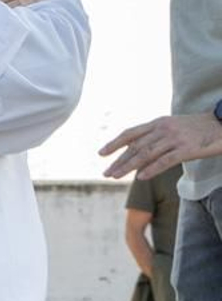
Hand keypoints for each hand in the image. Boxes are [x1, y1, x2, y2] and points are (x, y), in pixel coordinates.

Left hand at [101, 113, 221, 179]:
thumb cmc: (199, 128)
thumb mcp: (174, 127)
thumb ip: (157, 135)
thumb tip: (139, 150)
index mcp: (158, 122)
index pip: (131, 133)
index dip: (115, 143)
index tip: (101, 153)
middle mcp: (163, 129)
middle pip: (135, 146)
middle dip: (118, 160)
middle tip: (106, 173)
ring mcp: (175, 139)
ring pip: (146, 154)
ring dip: (128, 166)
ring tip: (116, 176)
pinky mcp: (187, 149)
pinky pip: (165, 161)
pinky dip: (151, 169)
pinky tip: (140, 178)